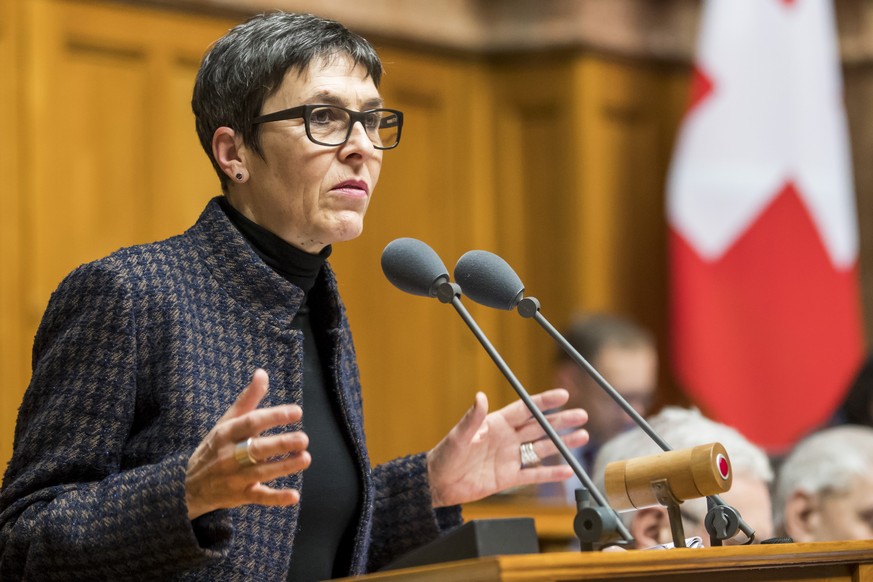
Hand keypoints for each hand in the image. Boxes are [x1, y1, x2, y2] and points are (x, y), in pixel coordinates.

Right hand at [185, 369, 310, 518]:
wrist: (187, 485)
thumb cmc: (215, 447)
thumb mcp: (226, 422)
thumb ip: (248, 399)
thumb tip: (262, 373)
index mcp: (227, 433)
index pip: (252, 422)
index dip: (274, 416)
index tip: (297, 412)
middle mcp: (229, 455)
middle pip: (257, 448)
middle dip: (281, 443)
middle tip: (304, 439)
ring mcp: (235, 477)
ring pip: (262, 472)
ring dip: (284, 467)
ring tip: (305, 458)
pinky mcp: (240, 496)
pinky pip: (259, 498)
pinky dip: (276, 498)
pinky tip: (294, 496)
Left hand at [426, 388, 587, 506]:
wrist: (439, 483)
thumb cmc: (445, 455)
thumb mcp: (459, 436)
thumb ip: (473, 418)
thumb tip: (481, 396)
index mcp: (496, 423)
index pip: (525, 409)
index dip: (544, 402)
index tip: (563, 395)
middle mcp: (507, 438)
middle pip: (539, 427)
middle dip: (561, 421)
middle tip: (582, 415)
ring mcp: (509, 458)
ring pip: (541, 448)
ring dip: (561, 443)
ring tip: (582, 436)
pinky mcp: (508, 478)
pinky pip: (534, 473)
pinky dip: (551, 472)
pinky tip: (568, 469)